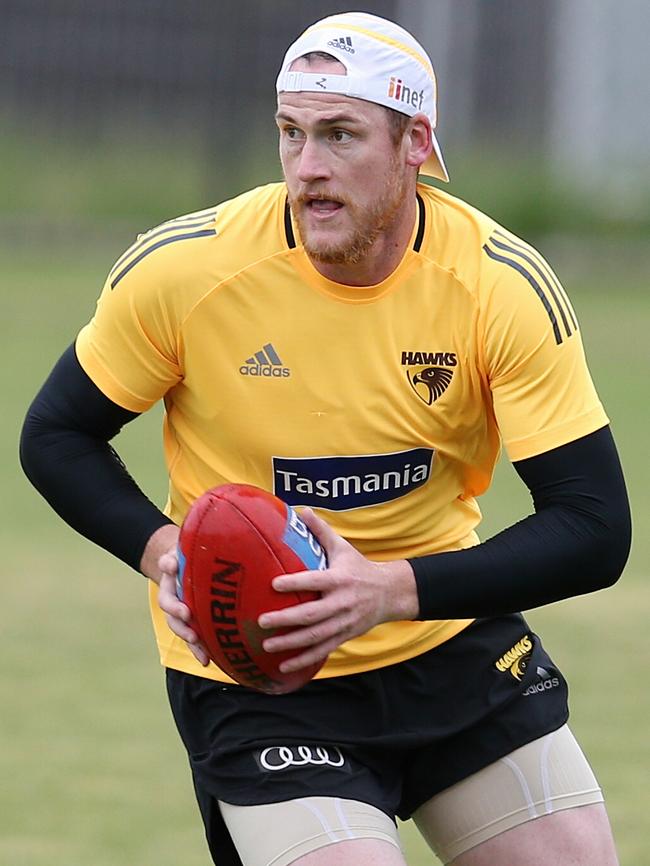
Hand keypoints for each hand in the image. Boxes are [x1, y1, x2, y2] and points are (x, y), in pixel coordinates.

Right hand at [141, 523, 209, 666]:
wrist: (192, 564)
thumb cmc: (193, 554)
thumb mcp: (186, 548)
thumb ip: (178, 556)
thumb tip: (171, 564)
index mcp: (172, 572)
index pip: (166, 574)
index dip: (170, 578)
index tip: (178, 587)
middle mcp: (173, 593)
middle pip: (170, 609)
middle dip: (179, 617)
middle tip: (188, 618)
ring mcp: (181, 609)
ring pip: (179, 626)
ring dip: (188, 636)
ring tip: (197, 645)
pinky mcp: (193, 621)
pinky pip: (194, 637)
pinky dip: (198, 649)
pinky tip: (206, 661)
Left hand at [258, 508, 417, 673]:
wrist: (391, 593)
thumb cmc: (359, 568)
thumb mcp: (343, 547)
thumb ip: (320, 531)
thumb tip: (300, 510)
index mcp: (339, 579)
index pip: (315, 581)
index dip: (295, 583)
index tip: (274, 583)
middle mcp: (342, 602)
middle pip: (312, 614)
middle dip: (286, 620)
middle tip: (262, 621)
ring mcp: (343, 622)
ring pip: (315, 636)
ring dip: (290, 643)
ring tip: (267, 646)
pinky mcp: (344, 636)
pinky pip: (322, 651)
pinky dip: (303, 660)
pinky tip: (283, 667)